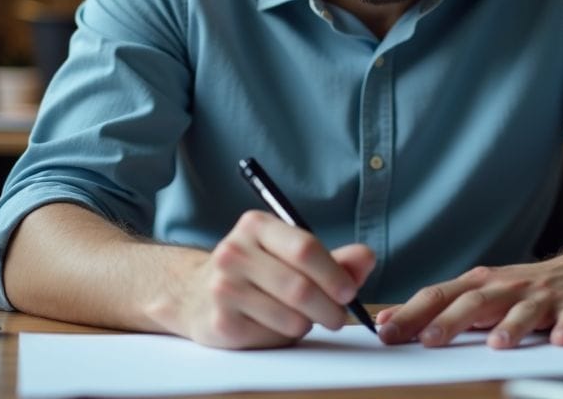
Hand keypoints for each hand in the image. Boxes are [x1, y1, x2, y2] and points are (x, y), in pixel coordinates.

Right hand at [178, 210, 374, 348]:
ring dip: (308, 323)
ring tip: (306, 319)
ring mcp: (223, 287)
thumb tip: (367, 257)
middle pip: (300, 287)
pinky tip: (279, 326)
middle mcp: (235, 251)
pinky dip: (285, 336)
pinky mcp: (220, 321)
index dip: (334, 274)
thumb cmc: (255, 272)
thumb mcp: (289, 255)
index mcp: (256, 226)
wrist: (195, 294)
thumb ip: (333, 259)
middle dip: (330, 307)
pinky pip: (271, 336)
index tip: (349, 292)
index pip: (305, 248)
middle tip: (339, 317)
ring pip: (289, 316)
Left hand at [376, 240, 562, 348]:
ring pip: (525, 310)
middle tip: (427, 341)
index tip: (385, 331)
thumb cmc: (533, 288)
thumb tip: (393, 321)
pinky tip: (560, 339)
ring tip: (497, 345)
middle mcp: (511, 287)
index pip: (440, 295)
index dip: (412, 313)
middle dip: (450, 322)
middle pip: (476, 302)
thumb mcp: (488, 293)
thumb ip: (446, 308)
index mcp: (484, 284)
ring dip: (511, 326)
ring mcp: (546, 297)